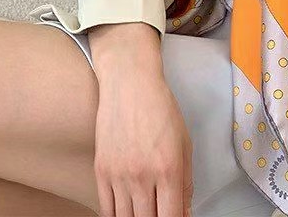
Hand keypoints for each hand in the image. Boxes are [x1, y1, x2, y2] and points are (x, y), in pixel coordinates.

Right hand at [89, 25, 193, 216]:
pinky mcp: (101, 171)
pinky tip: (125, 210)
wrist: (130, 84)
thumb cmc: (161, 109)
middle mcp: (142, 177)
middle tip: (159, 211)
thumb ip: (186, 183)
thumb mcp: (184, 143)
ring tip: (144, 210)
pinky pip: (106, 208)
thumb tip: (184, 212)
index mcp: (168, 170)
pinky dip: (116, 215)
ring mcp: (118, 176)